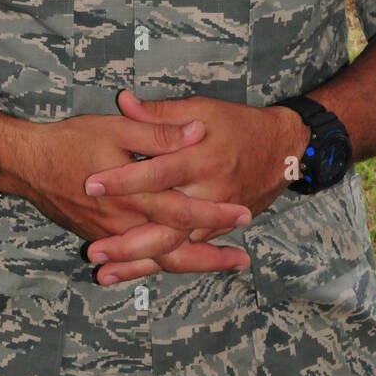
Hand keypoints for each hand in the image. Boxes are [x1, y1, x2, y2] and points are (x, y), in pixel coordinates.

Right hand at [4, 111, 253, 277]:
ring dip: (192, 263)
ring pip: (158, 260)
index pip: (184, 209)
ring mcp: (111, 235)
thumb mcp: (118, 127)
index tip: (245, 214)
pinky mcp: (100, 237)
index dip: (216, 214)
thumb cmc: (72, 140)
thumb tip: (197, 132)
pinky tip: (180, 263)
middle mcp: (124, 222)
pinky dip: (161, 265)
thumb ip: (159, 133)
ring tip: (222, 265)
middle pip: (176, 248)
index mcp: (134, 193)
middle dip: (212, 254)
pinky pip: (137, 259)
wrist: (27, 164)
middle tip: (243, 259)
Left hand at [81, 92, 305, 282]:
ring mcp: (215, 217)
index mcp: (201, 159)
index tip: (92, 184)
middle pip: (165, 224)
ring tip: (104, 272)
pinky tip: (131, 274)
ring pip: (175, 248)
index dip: (125, 180)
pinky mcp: (217, 231)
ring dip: (139, 263)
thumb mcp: (202, 108)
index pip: (158, 173)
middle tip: (93, 250)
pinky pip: (187, 254)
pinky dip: (159, 266)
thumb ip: (160, 113)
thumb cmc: (239, 124)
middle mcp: (208, 193)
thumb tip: (123, 101)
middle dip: (128, 241)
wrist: (283, 150)